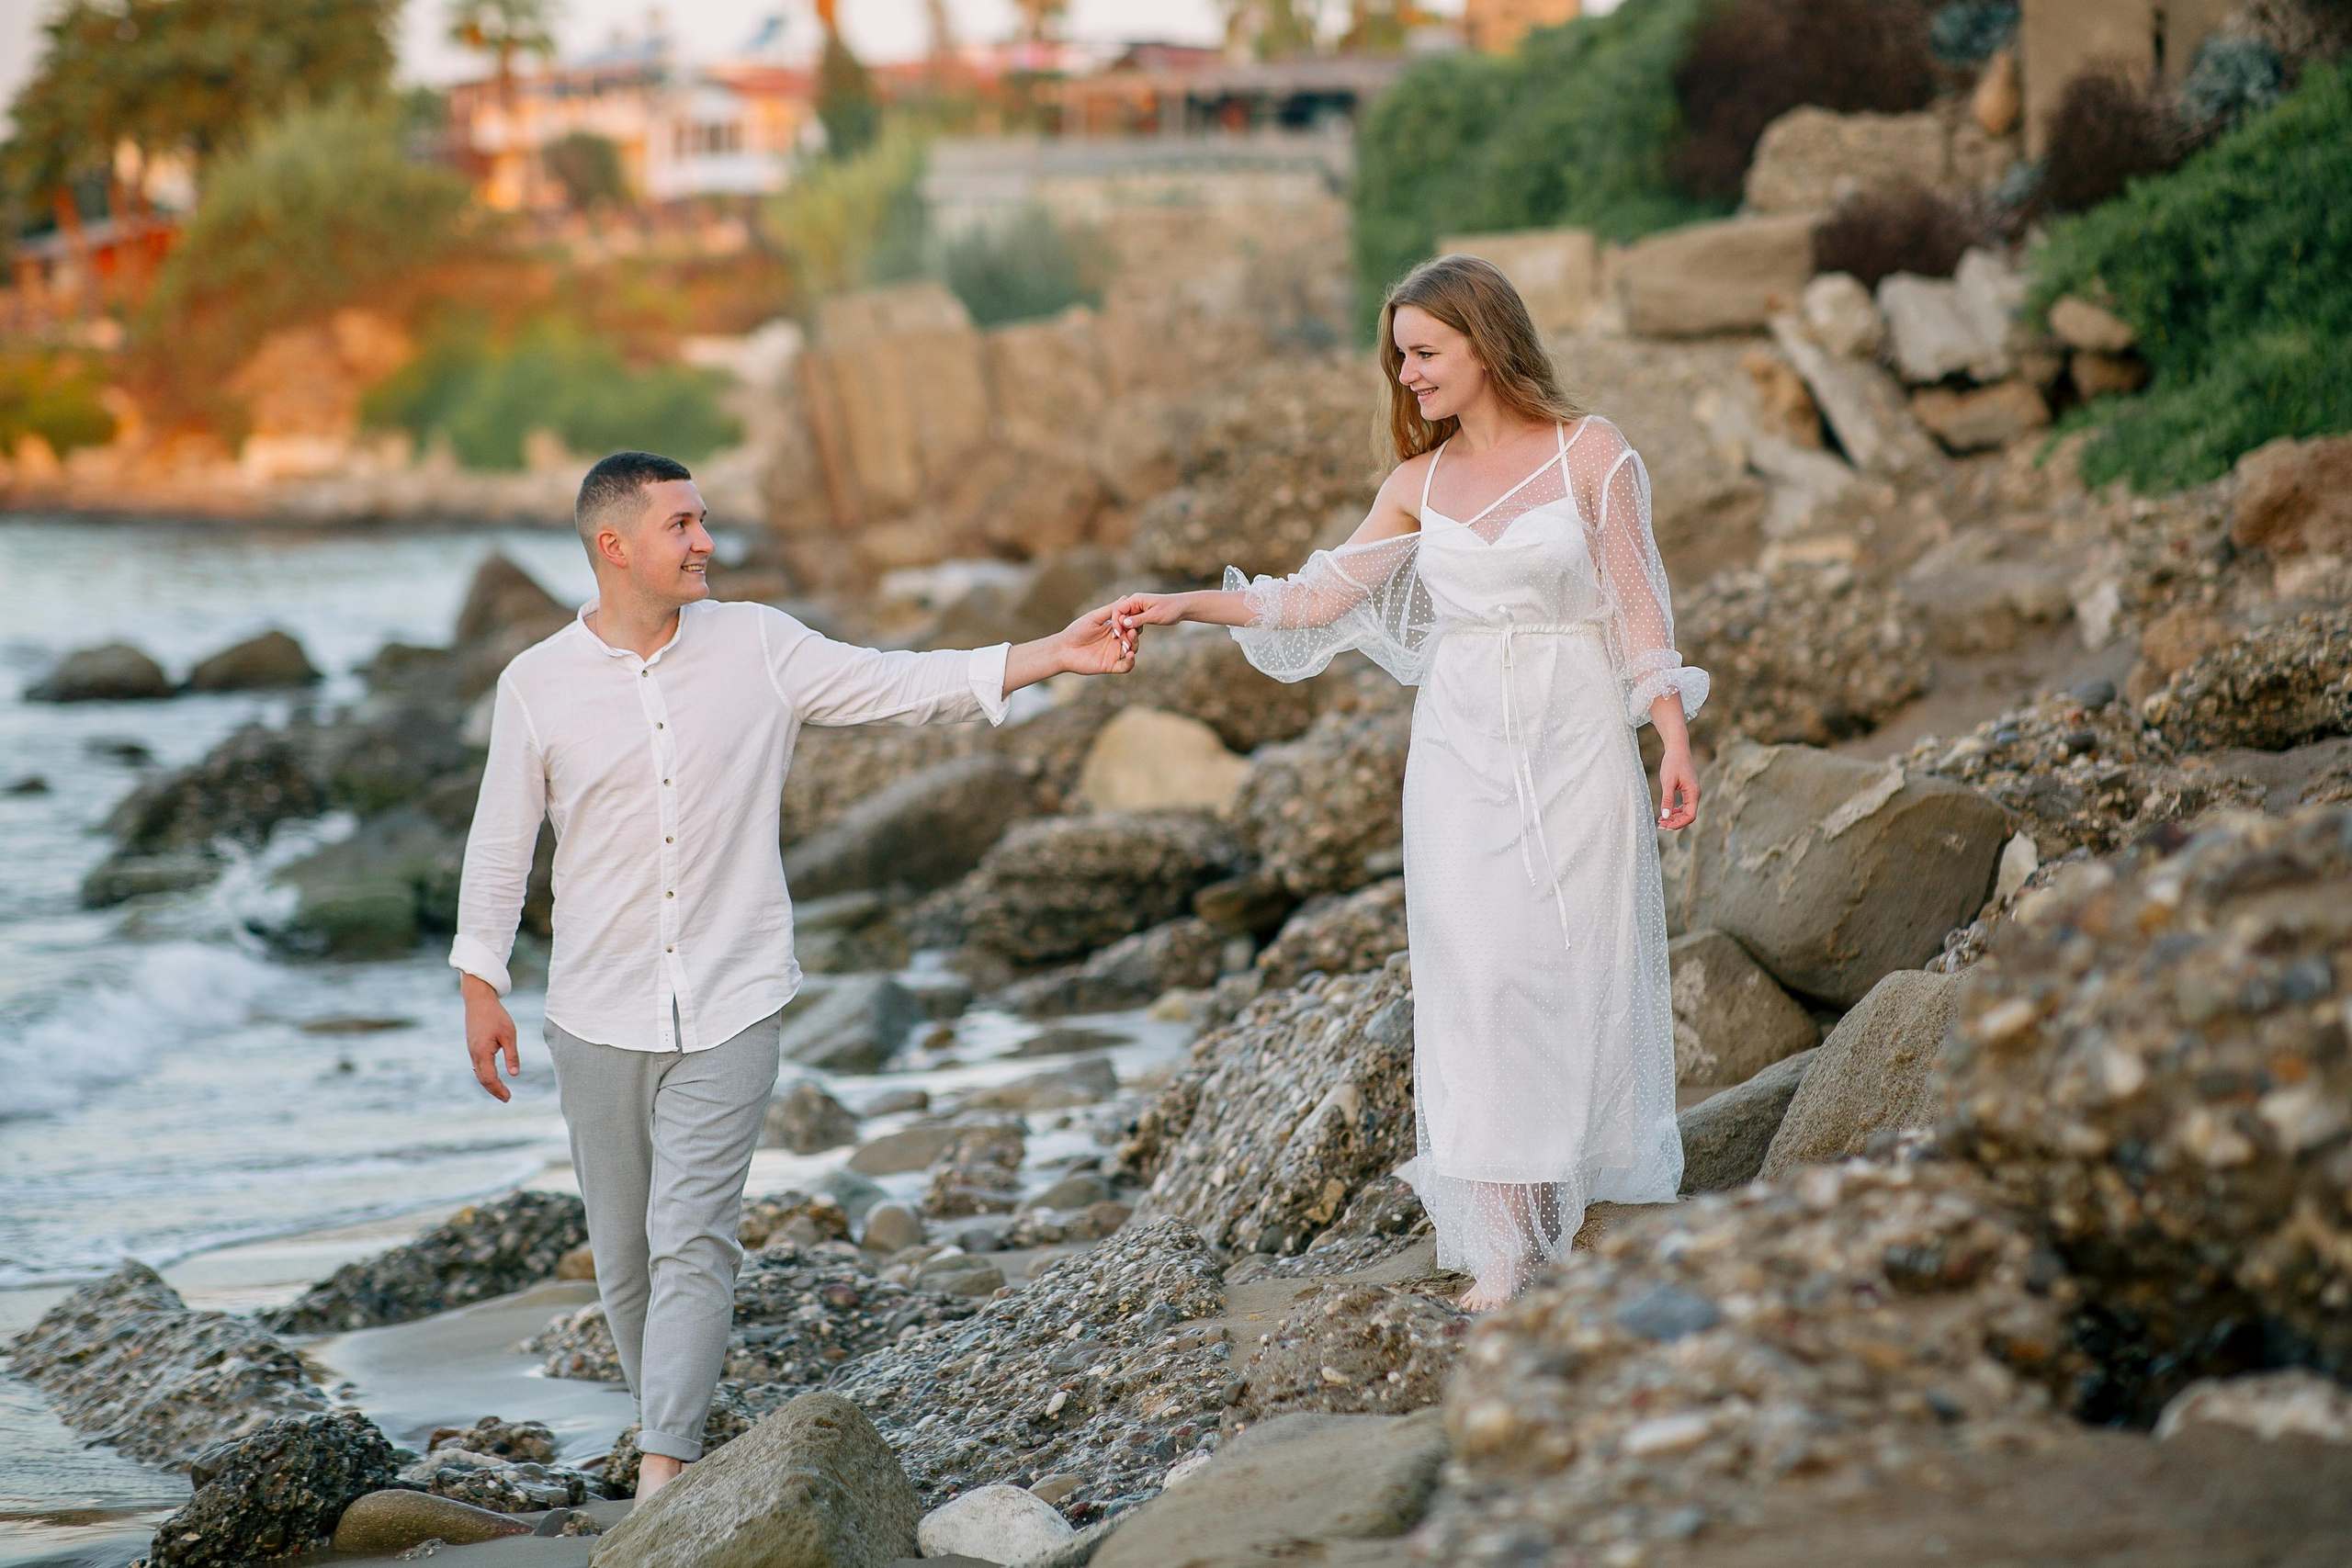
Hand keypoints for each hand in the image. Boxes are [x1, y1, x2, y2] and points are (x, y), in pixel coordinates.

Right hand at [462, 977, 519, 1101]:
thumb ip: (512, 1055)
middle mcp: (474, 1054)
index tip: (508, 1097)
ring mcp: (471, 1050)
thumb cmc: (496, 1016)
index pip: (490, 1078)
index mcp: (483, 1052)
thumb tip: (515, 1074)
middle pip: (482, 1079)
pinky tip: (492, 1076)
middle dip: (494, 1090)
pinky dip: (485, 1074)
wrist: (478, 1000)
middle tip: (506, 1098)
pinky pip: (477, 1066)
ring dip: (489, 1083)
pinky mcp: (472, 1046)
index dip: (499, 1090)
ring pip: (479, 1073)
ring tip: (501, 1090)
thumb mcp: (509, 1035)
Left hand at [1054, 603, 1136, 676]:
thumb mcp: (1095, 618)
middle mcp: (1116, 641)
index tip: (1131, 616)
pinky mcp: (1110, 666)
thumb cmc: (1077, 631)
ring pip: (1133, 650)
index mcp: (1113, 629)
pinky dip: (1131, 662)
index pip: (1130, 624)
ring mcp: (1114, 654)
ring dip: (1134, 644)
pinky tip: (1129, 654)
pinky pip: (1126, 666)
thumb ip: (1111, 610)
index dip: (1133, 620)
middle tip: (1131, 629)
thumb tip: (1125, 597)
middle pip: (1134, 637)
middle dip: (1135, 632)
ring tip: (1129, 638)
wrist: (1063, 649)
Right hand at [1107, 593, 1186, 640]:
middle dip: (1119, 628)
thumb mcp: (1155, 615)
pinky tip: (1131, 639)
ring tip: (1126, 643)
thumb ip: (1139, 619)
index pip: (1118, 609)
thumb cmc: (1171, 609)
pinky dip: (1131, 631)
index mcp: (1136, 599)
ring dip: (1125, 631)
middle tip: (1121, 641)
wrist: (1182, 608)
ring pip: (1125, 621)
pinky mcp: (1142, 615)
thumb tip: (1124, 623)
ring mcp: (1137, 609)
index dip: (1116, 622)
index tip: (1118, 634)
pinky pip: (1132, 623)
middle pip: (1120, 615)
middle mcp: (1134, 603)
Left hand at [1656, 745, 1699, 831]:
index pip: (1690, 816)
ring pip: (1685, 811)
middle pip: (1688, 815)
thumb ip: (1667, 799)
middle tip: (1660, 825)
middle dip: (1675, 822)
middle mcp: (1695, 794)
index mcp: (1693, 793)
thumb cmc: (1673, 763)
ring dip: (1674, 818)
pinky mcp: (1687, 790)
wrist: (1677, 749)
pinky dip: (1675, 811)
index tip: (1666, 827)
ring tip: (1661, 821)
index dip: (1679, 824)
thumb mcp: (1668, 782)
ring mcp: (1692, 792)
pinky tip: (1665, 813)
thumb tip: (1665, 816)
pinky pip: (1683, 805)